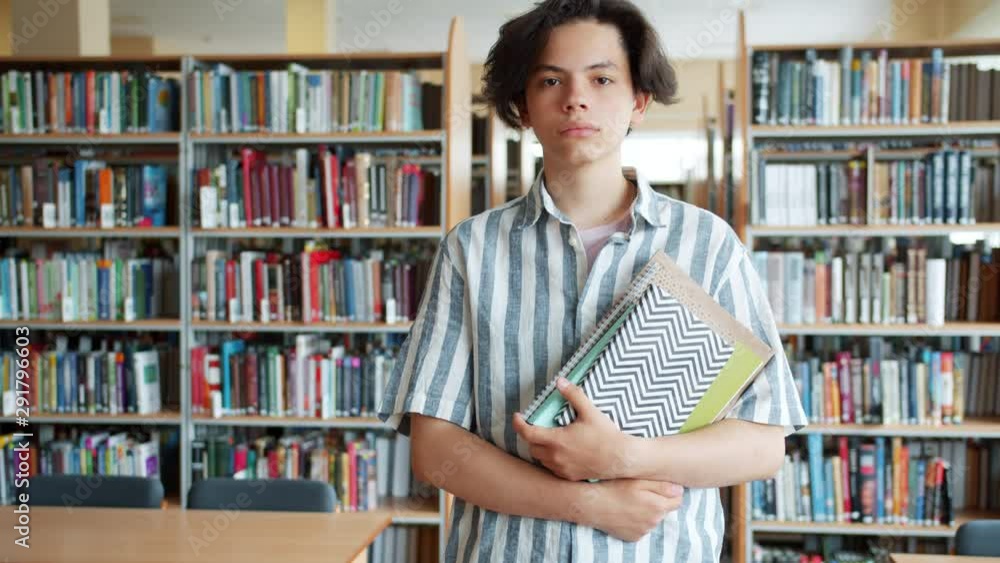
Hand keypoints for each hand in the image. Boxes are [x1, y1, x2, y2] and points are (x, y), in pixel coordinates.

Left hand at [513, 377, 636, 480]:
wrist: (621, 458)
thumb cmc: (606, 435)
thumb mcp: (590, 411)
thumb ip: (573, 395)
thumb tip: (560, 381)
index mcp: (557, 440)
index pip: (528, 433)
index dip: (518, 424)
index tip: (517, 417)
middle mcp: (556, 457)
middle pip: (532, 447)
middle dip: (531, 436)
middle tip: (536, 426)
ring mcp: (562, 468)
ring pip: (540, 459)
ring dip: (540, 448)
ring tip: (548, 438)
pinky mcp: (569, 476)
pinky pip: (551, 468)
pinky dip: (550, 459)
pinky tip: (560, 452)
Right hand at [573, 479, 684, 541]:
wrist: (593, 505)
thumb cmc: (615, 488)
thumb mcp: (639, 481)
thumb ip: (662, 486)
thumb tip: (680, 490)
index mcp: (658, 507)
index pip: (678, 500)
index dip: (670, 492)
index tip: (659, 486)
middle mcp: (654, 522)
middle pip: (665, 510)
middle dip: (658, 502)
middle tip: (641, 493)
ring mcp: (644, 531)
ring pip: (653, 519)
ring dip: (647, 512)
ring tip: (631, 502)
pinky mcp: (634, 537)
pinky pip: (642, 528)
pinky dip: (637, 521)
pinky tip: (626, 512)